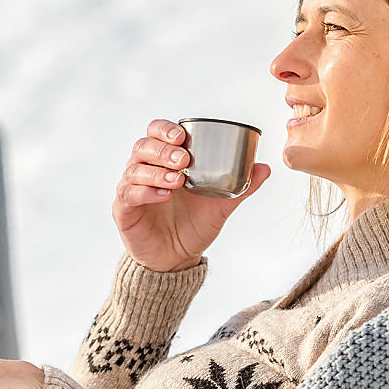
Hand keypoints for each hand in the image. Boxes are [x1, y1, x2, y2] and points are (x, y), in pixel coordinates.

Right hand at [113, 118, 270, 272]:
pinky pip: (128, 194)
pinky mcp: (123, 210)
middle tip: (184, 160)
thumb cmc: (195, 225)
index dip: (165, 130)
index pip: (156, 133)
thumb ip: (241, 186)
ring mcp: (131, 188)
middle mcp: (144, 169)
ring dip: (156, 171)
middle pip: (143, 146)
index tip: (182, 137)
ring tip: (178, 180)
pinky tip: (164, 196)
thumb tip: (265, 168)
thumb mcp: (221, 204)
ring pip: (134, 168)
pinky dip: (146, 192)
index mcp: (165, 160)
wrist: (178, 258)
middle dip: (163, 150)